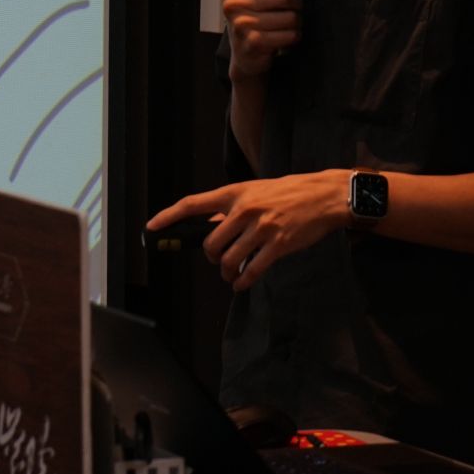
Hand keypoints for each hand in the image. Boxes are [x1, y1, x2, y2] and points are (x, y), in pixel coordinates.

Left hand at [146, 169, 348, 291]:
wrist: (322, 196)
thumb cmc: (287, 193)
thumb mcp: (255, 191)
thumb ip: (232, 207)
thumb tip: (212, 223)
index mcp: (235, 193)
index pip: (193, 204)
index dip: (169, 216)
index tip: (150, 227)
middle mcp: (245, 209)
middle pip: (211, 243)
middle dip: (212, 257)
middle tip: (219, 261)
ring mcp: (261, 227)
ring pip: (229, 259)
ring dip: (227, 272)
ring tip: (231, 274)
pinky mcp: (278, 244)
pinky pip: (252, 269)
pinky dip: (243, 281)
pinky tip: (242, 283)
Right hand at [222, 0, 307, 79]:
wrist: (245, 52)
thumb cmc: (255, 16)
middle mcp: (233, 2)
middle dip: (295, 4)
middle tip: (292, 9)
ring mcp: (241, 24)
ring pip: (288, 17)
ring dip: (295, 22)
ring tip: (289, 24)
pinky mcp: (252, 42)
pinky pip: (287, 35)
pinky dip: (293, 36)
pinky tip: (286, 36)